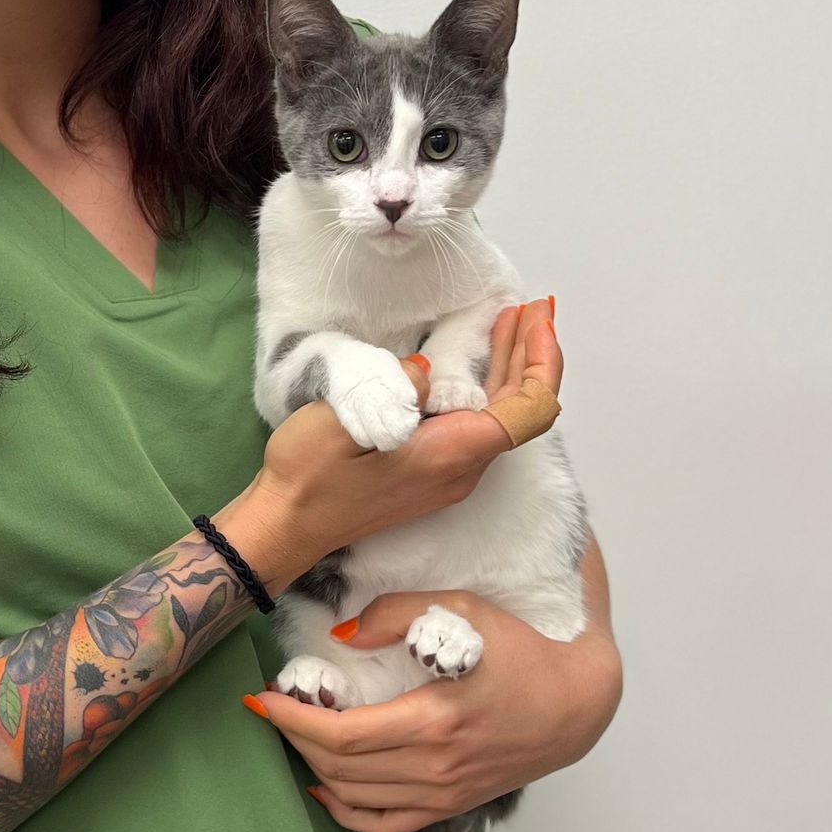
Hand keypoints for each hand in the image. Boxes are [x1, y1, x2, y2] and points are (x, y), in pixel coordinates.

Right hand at [230, 300, 562, 590]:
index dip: (544, 360)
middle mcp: (463, 469)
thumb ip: (397, 388)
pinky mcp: (435, 473)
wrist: (287, 527)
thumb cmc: (308, 479)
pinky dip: (487, 386)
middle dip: (532, 354)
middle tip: (534, 305)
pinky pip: (477, 425)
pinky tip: (472, 360)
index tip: (536, 317)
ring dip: (511, 367)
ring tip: (510, 321)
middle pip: (522, 408)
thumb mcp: (344, 421)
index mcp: (451, 454)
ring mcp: (451, 474)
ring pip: (501, 416)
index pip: (530, 409)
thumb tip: (428, 370)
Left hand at [245, 585, 621, 831]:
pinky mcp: (450, 806)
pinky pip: (383, 825)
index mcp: (433, 721)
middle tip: (274, 707)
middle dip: (293, 737)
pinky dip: (344, 811)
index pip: (340, 735)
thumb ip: (396, 615)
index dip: (290, 720)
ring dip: (312, 767)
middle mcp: (435, 767)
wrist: (576, 705)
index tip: (262, 698)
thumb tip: (341, 636)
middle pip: (338, 767)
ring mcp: (443, 794)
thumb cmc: (522, 652)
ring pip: (353, 797)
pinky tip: (324, 786)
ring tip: (295, 733)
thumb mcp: (463, 611)